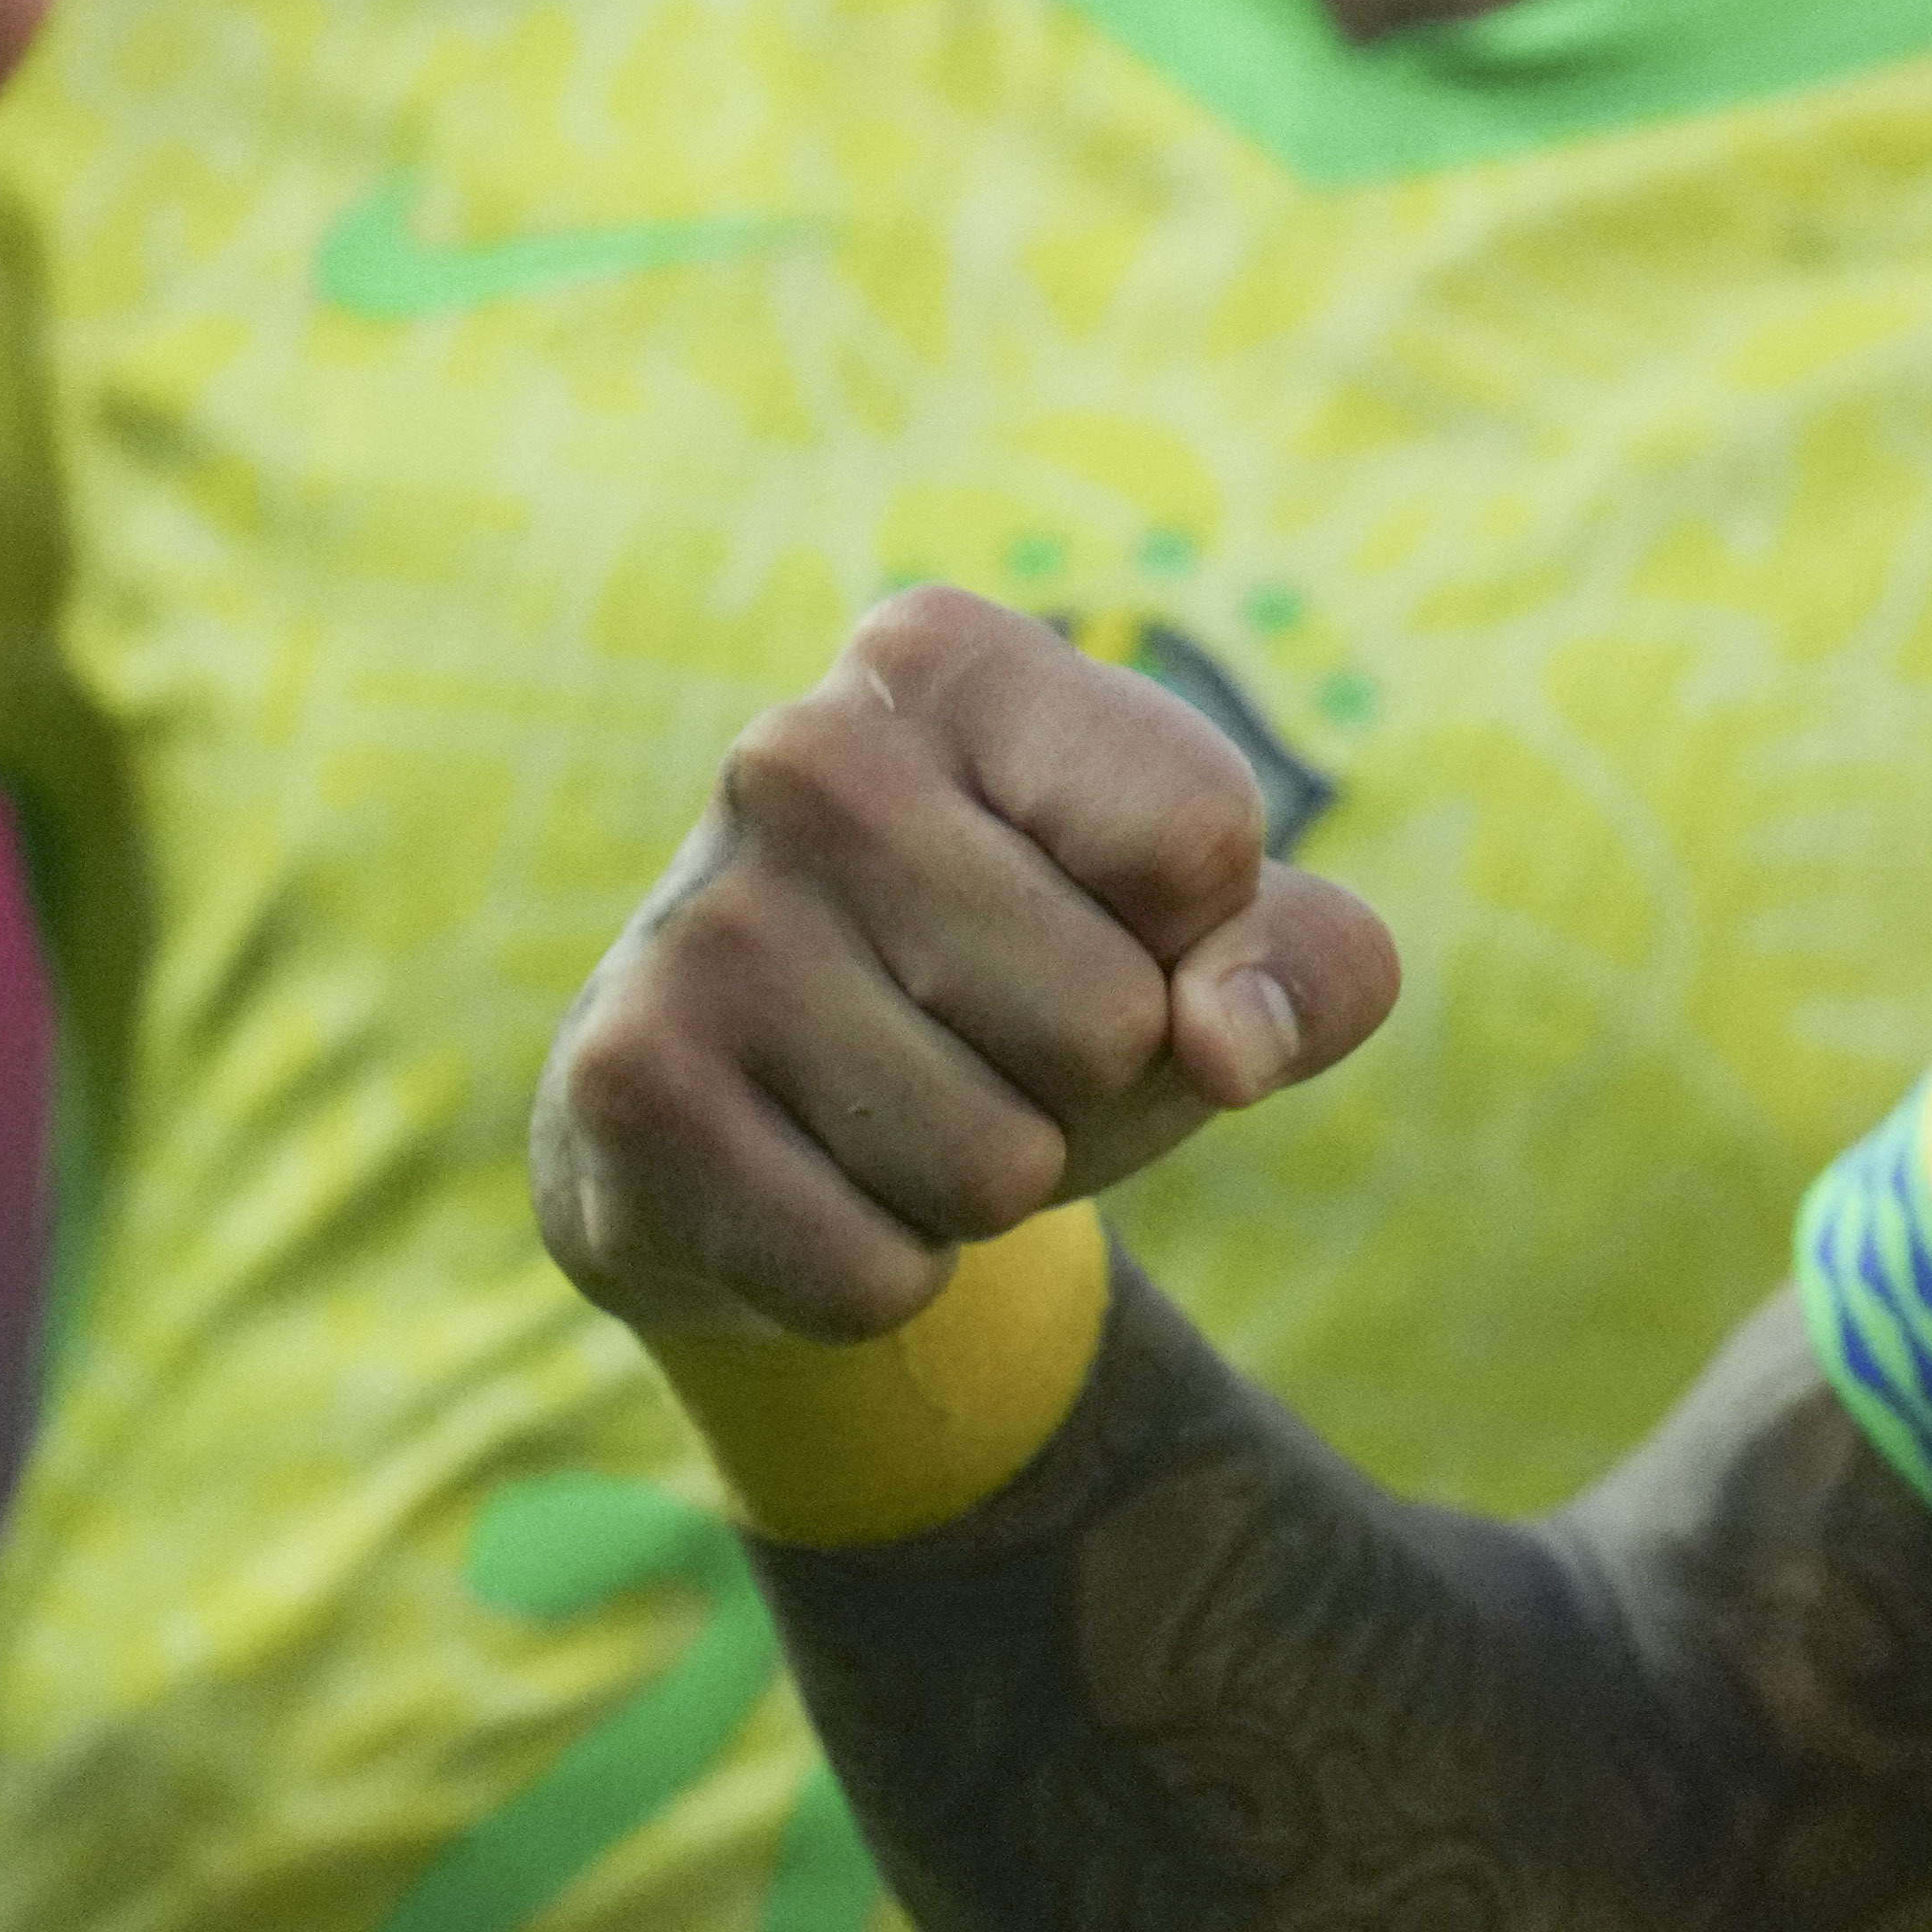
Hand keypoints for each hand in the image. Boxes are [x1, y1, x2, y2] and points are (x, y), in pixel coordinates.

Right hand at [532, 584, 1401, 1343]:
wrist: (768, 1115)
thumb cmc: (1031, 979)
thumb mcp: (1209, 944)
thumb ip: (1310, 965)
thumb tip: (1233, 1044)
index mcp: (953, 659)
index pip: (1200, 840)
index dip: (1200, 938)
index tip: (1106, 917)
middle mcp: (802, 753)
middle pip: (1112, 1019)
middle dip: (1092, 1081)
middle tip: (987, 1037)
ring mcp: (697, 921)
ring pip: (995, 1166)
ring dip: (985, 1182)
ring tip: (898, 1104)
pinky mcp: (621, 1086)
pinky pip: (873, 1273)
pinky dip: (883, 1270)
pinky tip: (812, 1179)